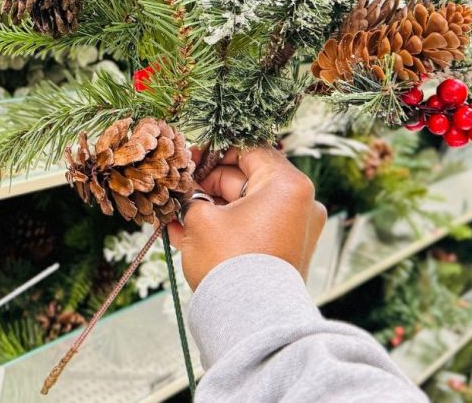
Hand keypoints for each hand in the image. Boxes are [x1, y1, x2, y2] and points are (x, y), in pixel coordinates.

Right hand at [167, 146, 326, 290]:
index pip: (248, 150)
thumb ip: (193, 194)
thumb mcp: (201, 219)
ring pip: (243, 207)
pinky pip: (250, 228)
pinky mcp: (285, 251)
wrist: (251, 322)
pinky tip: (183, 229)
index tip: (188, 157)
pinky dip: (223, 227)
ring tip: (172, 213)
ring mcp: (294, 229)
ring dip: (208, 207)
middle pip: (245, 179)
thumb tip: (185, 187)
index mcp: (288, 185)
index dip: (213, 151)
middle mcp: (300, 204)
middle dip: (205, 185)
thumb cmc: (229, 262)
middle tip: (176, 187)